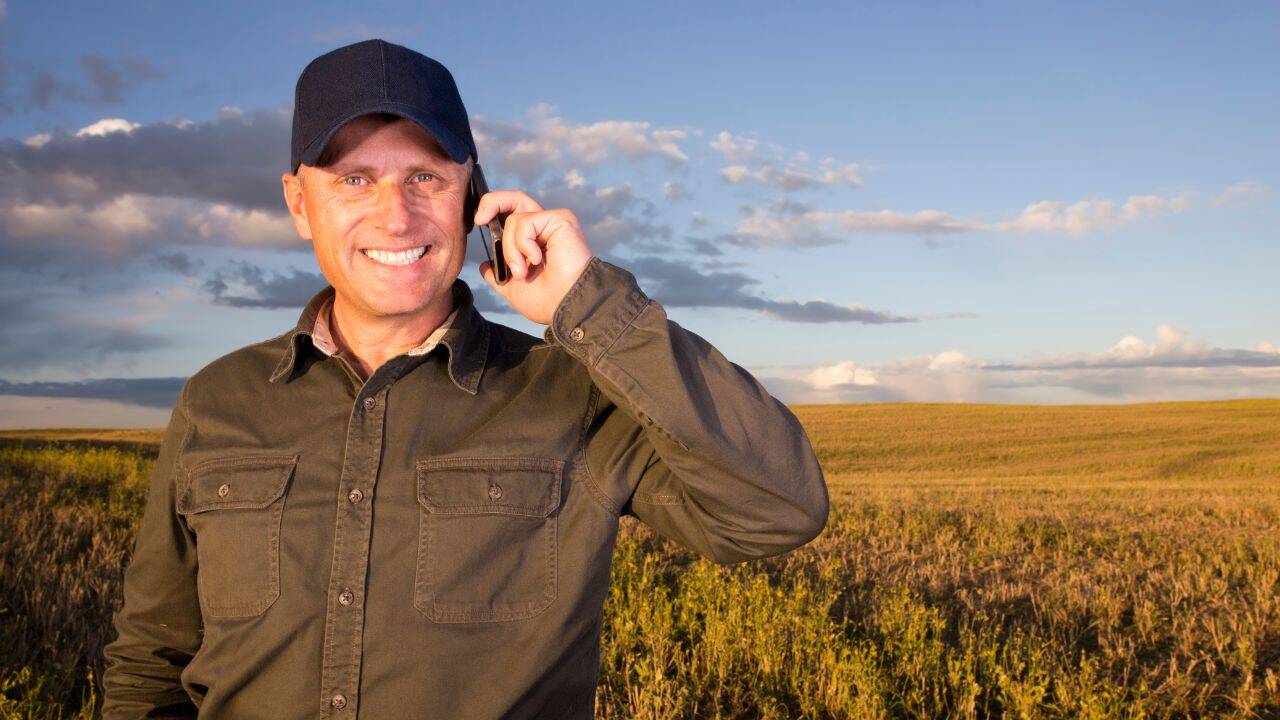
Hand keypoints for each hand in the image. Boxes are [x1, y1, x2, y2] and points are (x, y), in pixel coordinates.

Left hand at [474, 189, 593, 324]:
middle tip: (480, 220)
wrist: (567, 306)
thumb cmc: (548, 302)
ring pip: (515, 219)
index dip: (493, 210)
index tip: (478, 223)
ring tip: (522, 272)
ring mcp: (553, 222)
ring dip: (510, 249)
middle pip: (515, 198)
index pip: (512, 213)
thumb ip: (498, 275)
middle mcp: (544, 228)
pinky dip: (523, 244)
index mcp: (535, 242)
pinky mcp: (561, 219)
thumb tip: (485, 266)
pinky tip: (536, 260)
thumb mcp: (512, 289)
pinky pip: (526, 222)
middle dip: (491, 202)